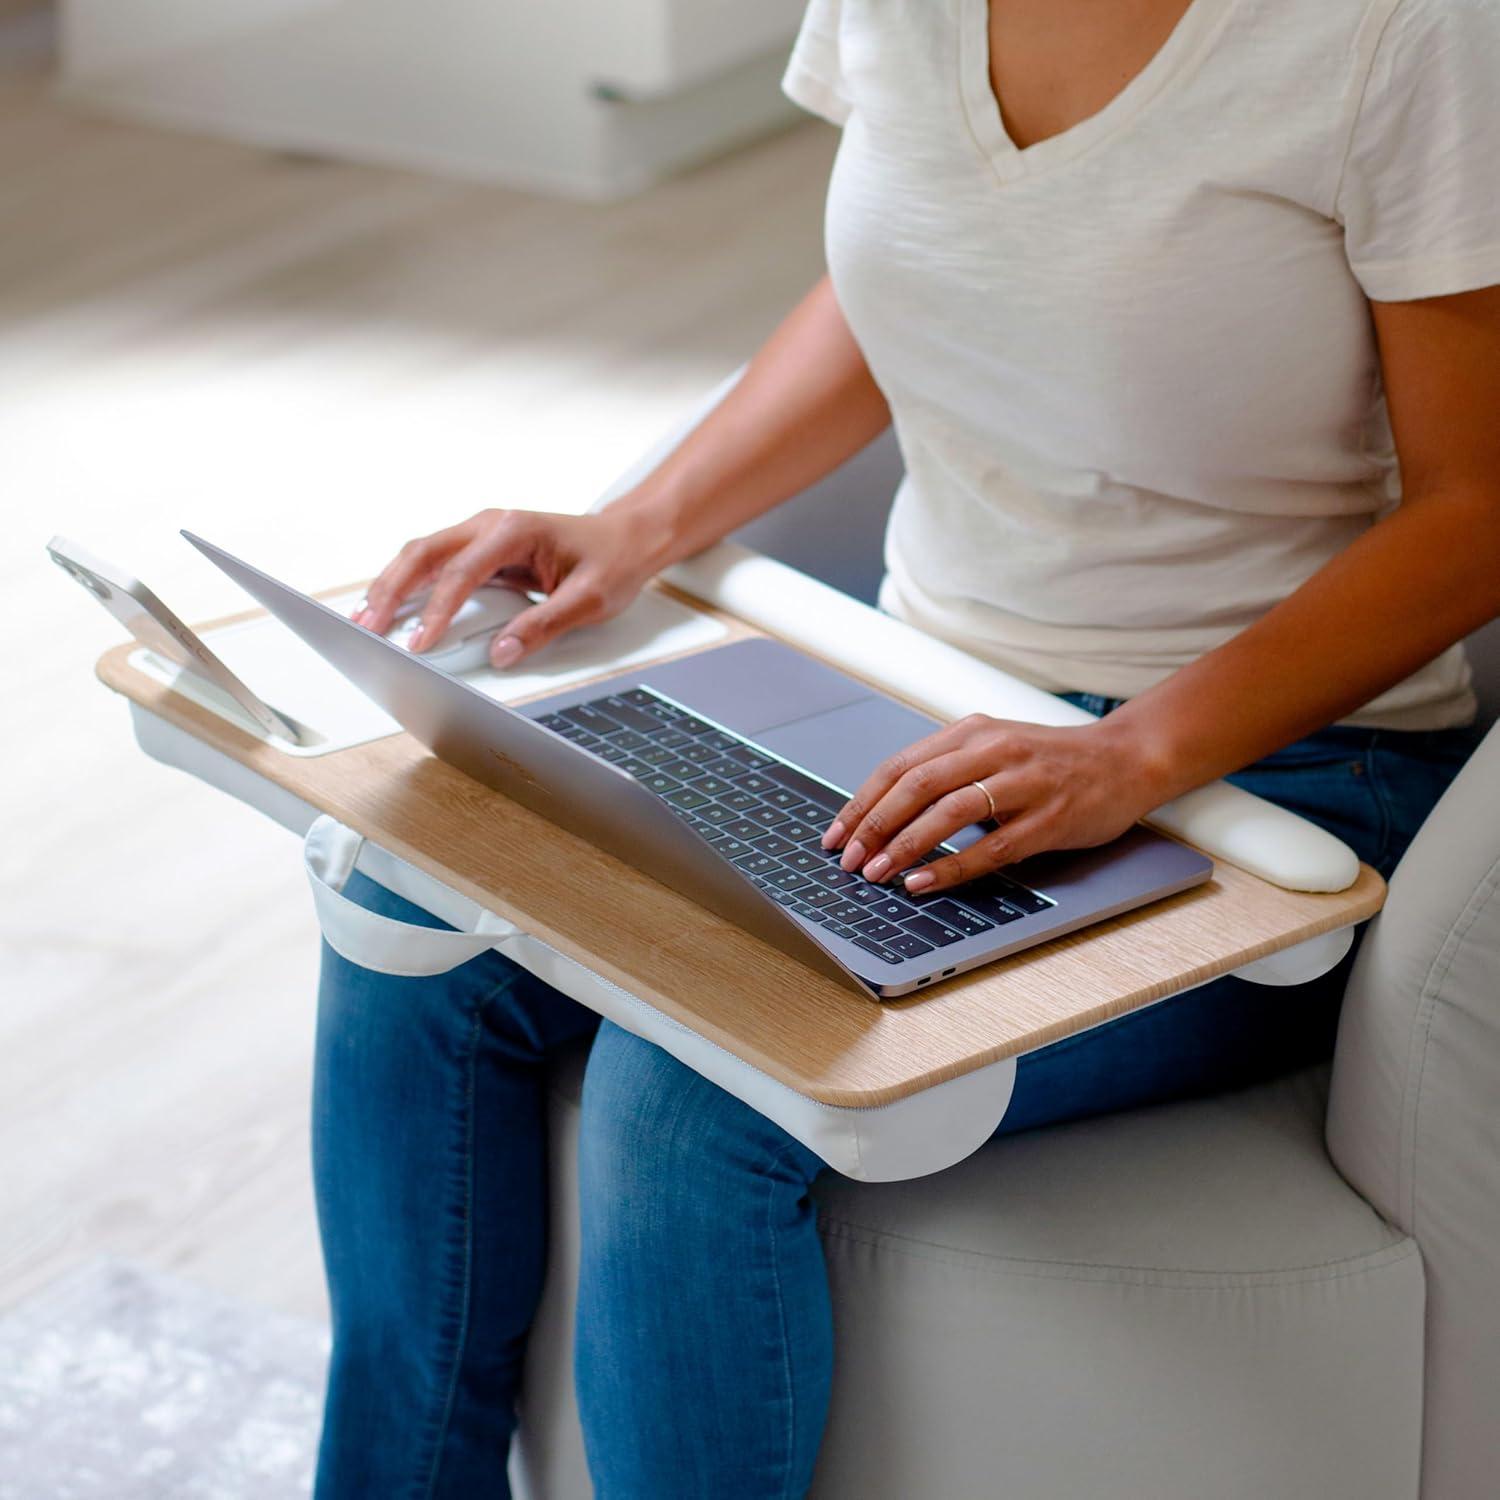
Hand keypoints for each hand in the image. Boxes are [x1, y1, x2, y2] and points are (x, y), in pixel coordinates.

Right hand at [353, 507, 661, 667]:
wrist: (627, 538)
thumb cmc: (612, 560)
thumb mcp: (590, 599)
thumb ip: (544, 625)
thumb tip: (502, 652)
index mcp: (514, 530)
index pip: (461, 573)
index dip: (436, 611)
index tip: (419, 643)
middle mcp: (490, 525)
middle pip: (424, 554)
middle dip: (390, 591)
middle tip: (367, 628)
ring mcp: (482, 534)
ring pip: (421, 555)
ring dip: (391, 586)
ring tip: (364, 620)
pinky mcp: (481, 549)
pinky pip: (436, 564)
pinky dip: (409, 585)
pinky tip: (392, 608)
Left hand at [822, 714, 1167, 894]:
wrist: (1126, 759)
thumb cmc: (1051, 760)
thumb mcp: (994, 747)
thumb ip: (948, 769)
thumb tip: (885, 810)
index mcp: (972, 732)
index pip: (901, 765)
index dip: (863, 801)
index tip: (837, 833)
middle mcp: (994, 751)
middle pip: (917, 785)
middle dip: (875, 824)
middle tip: (849, 859)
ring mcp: (1023, 784)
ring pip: (949, 812)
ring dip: (905, 845)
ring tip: (877, 873)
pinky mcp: (1048, 819)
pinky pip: (990, 846)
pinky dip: (950, 865)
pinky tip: (922, 882)